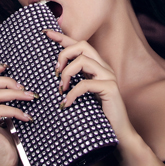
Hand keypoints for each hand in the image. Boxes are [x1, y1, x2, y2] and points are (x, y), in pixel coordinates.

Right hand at [0, 63, 36, 165]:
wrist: (5, 162)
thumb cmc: (7, 140)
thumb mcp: (6, 117)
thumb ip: (5, 102)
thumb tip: (19, 84)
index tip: (7, 66)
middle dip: (8, 81)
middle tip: (24, 88)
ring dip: (16, 94)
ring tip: (30, 98)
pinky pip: (0, 110)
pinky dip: (16, 111)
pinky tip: (27, 117)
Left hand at [46, 30, 164, 165]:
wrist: (118, 132)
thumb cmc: (98, 114)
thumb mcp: (82, 94)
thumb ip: (73, 82)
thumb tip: (53, 75)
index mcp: (97, 66)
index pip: (79, 44)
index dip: (62, 37)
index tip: (46, 33)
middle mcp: (104, 67)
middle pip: (83, 45)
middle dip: (64, 54)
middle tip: (55, 72)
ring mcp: (108, 76)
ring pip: (83, 61)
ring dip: (66, 73)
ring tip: (61, 88)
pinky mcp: (110, 88)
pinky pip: (85, 84)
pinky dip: (72, 93)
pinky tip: (66, 103)